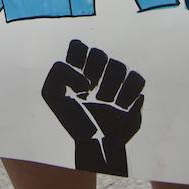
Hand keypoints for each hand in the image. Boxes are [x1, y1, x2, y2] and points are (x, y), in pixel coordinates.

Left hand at [41, 39, 144, 176]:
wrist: (94, 142)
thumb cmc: (72, 120)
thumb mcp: (51, 94)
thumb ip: (59, 73)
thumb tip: (86, 79)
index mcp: (77, 71)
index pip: (78, 46)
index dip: (77, 56)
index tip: (74, 76)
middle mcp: (97, 74)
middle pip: (99, 53)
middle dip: (94, 70)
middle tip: (88, 90)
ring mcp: (115, 83)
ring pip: (119, 65)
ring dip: (110, 85)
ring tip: (105, 101)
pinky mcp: (132, 94)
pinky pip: (137, 78)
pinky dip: (129, 91)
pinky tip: (120, 104)